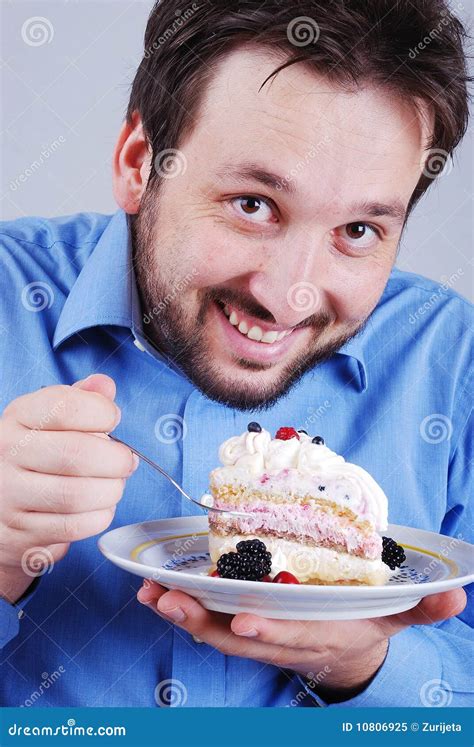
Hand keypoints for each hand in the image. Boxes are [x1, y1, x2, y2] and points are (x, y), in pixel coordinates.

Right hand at [0, 374, 137, 602]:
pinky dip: (99, 516)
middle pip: (77, 454)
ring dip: (111, 490)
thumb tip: (104, 385)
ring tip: (114, 484)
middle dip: (116, 459)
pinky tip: (99, 506)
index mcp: (19, 417)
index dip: (102, 412)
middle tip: (126, 461)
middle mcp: (8, 453)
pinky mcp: (21, 531)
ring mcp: (11, 495)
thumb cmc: (33, 454)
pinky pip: (74, 526)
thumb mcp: (47, 418)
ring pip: (78, 495)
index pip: (65, 406)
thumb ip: (79, 399)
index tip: (113, 419)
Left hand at [137, 581, 465, 699]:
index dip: (269, 633)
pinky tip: (153, 591)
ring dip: (181, 614)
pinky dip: (180, 608)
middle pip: (238, 637)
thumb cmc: (361, 624)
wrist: (339, 650)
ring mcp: (257, 635)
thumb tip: (457, 595)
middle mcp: (281, 639)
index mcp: (317, 634)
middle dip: (204, 621)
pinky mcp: (239, 625)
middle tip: (170, 599)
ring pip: (214, 631)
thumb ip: (419, 607)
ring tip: (150, 594)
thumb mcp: (393, 616)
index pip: (292, 636)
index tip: (244, 623)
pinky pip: (207, 621)